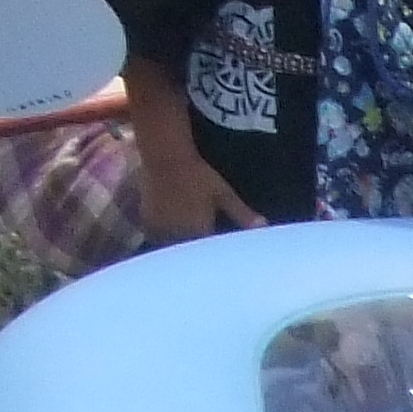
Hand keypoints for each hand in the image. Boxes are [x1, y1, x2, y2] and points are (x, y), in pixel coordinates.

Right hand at [135, 132, 264, 242]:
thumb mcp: (224, 194)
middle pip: (190, 253)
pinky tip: (171, 234)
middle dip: (198, 255)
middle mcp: (178, 236)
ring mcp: (160, 231)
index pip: (210, 255)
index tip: (222, 253)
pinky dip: (165, 240)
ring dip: (181, 248)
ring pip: (173, 249)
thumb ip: (242, 214)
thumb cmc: (198, 174)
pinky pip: (158, 240)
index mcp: (199, 232)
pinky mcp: (148, 224)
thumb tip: (264, 226)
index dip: (216, 255)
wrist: (165, 156)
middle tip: (204, 251)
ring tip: (188, 244)